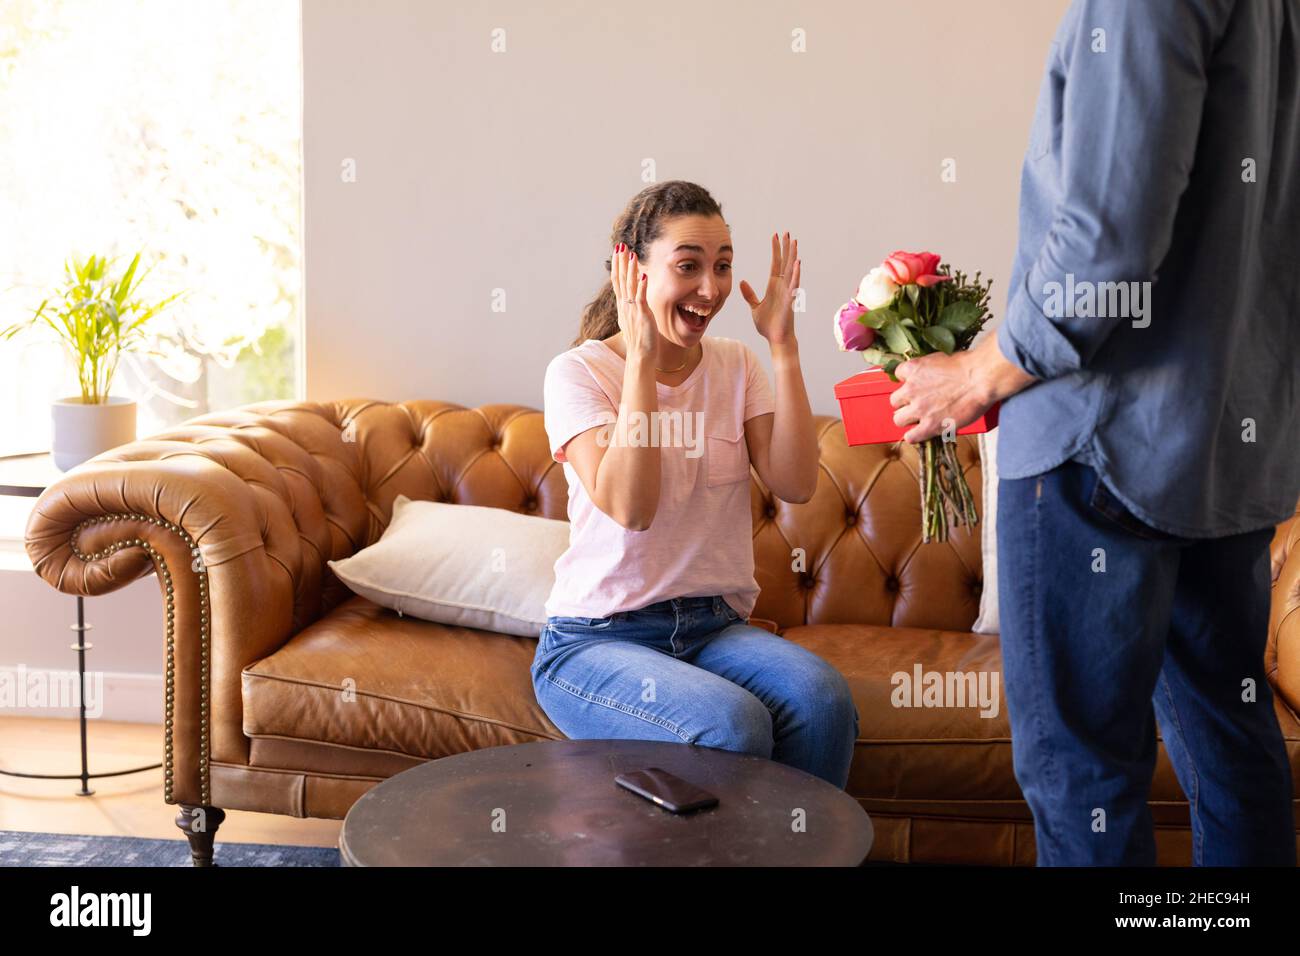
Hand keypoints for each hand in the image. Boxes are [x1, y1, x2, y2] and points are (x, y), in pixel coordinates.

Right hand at [611, 242, 656, 361]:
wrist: (640, 356)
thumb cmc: (640, 339)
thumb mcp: (633, 318)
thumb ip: (632, 306)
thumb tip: (633, 296)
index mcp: (622, 305)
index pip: (617, 281)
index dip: (617, 265)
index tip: (618, 252)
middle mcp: (625, 306)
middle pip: (620, 279)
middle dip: (621, 262)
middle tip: (621, 245)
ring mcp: (632, 310)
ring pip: (629, 285)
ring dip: (631, 269)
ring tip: (632, 254)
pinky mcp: (642, 315)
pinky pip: (641, 298)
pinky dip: (642, 286)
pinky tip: (644, 276)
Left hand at [740, 231, 800, 345]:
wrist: (775, 338)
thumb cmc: (767, 325)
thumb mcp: (754, 307)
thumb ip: (749, 294)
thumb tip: (742, 282)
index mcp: (774, 286)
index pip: (775, 263)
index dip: (775, 250)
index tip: (775, 236)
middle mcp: (782, 286)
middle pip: (785, 262)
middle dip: (785, 247)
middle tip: (786, 232)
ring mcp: (788, 292)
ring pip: (791, 270)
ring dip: (792, 256)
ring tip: (794, 241)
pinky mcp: (790, 300)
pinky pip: (794, 285)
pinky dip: (795, 274)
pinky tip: (797, 263)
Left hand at [889, 333, 1038, 442]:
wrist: (980, 379)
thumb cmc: (968, 367)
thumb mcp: (940, 358)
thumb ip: (927, 368)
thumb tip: (928, 374)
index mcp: (913, 369)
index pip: (898, 375)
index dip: (907, 381)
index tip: (914, 385)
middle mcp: (911, 389)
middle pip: (894, 400)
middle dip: (905, 403)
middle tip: (917, 404)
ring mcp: (918, 408)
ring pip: (898, 419)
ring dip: (907, 419)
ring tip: (919, 419)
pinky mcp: (929, 425)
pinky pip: (911, 436)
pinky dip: (914, 436)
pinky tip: (920, 433)